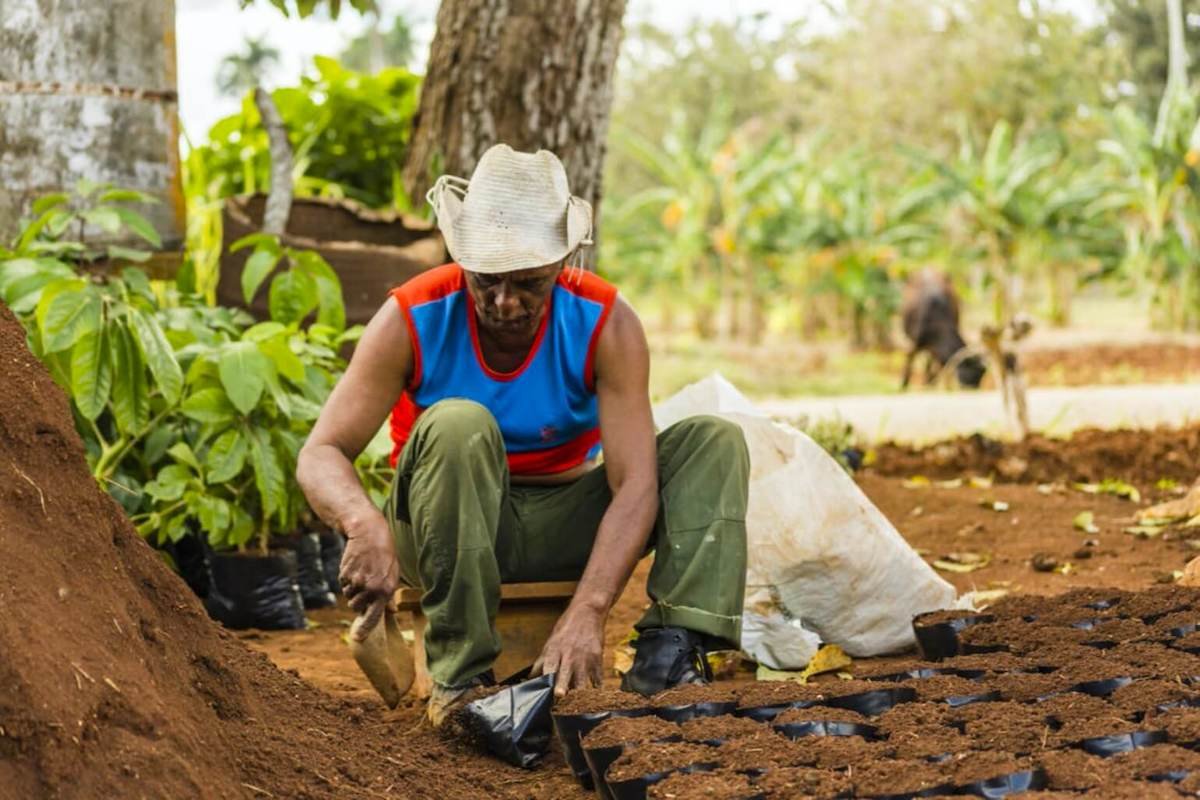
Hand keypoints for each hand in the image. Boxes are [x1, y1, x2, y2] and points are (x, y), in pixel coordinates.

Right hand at [339, 519, 398, 639]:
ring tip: (362, 572)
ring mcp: (357, 582)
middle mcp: (371, 588)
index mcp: (386, 590)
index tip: (358, 638)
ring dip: (352, 588)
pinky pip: (343, 584)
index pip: (374, 615)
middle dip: (358, 599)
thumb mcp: (393, 573)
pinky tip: (355, 566)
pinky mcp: (345, 575)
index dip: (365, 628)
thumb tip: (391, 611)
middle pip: (356, 607)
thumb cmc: (384, 554)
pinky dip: (346, 578)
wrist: (369, 533)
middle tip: (365, 583)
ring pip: (348, 596)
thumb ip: (389, 594)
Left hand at [532, 602, 605, 696]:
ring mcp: (585, 659)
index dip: (546, 680)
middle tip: (559, 696)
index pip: (548, 667)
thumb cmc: (566, 630)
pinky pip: (597, 680)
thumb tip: (529, 680)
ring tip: (576, 707)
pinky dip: (595, 691)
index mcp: (555, 651)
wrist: (587, 614)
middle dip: (562, 686)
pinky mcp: (597, 660)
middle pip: (565, 674)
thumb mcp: (550, 643)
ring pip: (582, 681)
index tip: (544, 692)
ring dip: (579, 695)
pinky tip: (593, 700)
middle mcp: (569, 656)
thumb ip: (541, 663)